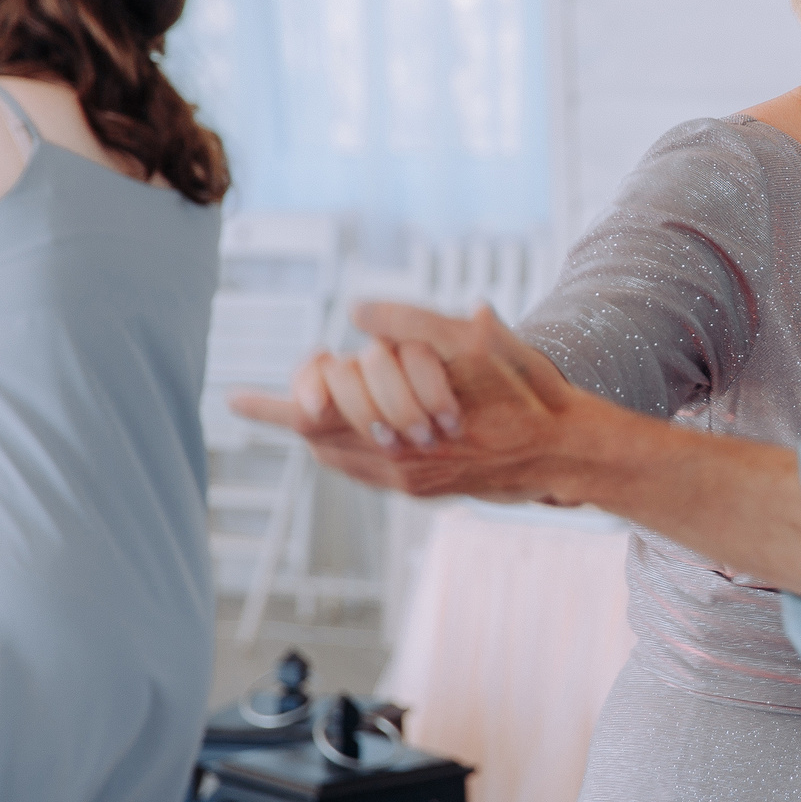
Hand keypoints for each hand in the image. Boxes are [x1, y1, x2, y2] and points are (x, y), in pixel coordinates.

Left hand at [231, 304, 582, 502]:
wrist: (565, 452)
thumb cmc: (528, 394)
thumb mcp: (480, 345)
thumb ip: (416, 327)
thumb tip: (358, 313)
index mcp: (408, 428)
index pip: (318, 416)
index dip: (274, 407)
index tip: (235, 401)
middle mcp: (401, 463)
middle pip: (319, 436)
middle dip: (300, 406)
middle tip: (280, 391)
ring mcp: (409, 480)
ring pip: (336, 456)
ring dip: (316, 429)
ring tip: (300, 409)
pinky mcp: (421, 488)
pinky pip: (361, 471)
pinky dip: (341, 448)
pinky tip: (342, 433)